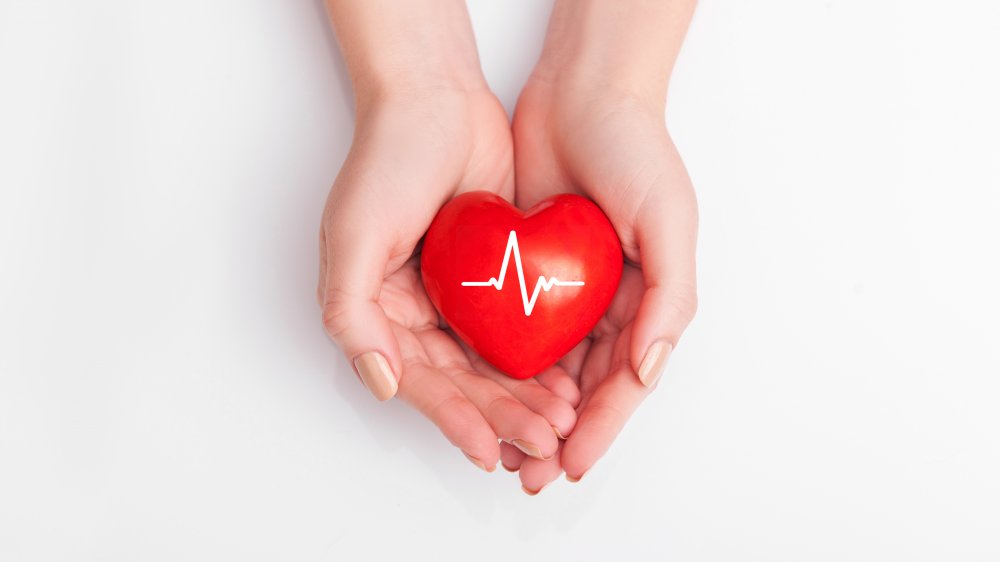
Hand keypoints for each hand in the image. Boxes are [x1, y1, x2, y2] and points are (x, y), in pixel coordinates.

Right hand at [319, 0, 575, 471]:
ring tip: (561, 420)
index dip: (453, 419)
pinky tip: (565, 379)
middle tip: (541, 441)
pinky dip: (536, 357)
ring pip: (491, 363)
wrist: (436, 97)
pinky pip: (514, 328)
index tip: (488, 450)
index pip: (418, 381)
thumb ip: (352, 313)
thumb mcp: (352, 235)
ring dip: (523, 396)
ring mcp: (454, 295)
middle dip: (500, 415)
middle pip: (460, 381)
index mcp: (377, 312)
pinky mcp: (490, 276)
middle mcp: (413, 312)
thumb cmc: (386, 159)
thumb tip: (379, 383)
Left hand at [502, 0, 698, 488]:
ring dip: (528, 411)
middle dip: (559, 434)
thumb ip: (669, 298)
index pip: (623, 382)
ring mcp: (566, 290)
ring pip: (546, 368)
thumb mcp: (670, 220)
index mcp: (648, 301)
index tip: (571, 464)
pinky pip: (514, 327)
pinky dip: (504, 366)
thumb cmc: (637, 149)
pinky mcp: (527, 270)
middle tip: (530, 472)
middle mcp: (608, 304)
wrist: (581, 93)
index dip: (600, 428)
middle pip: (583, 387)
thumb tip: (648, 367)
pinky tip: (485, 391)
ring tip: (504, 447)